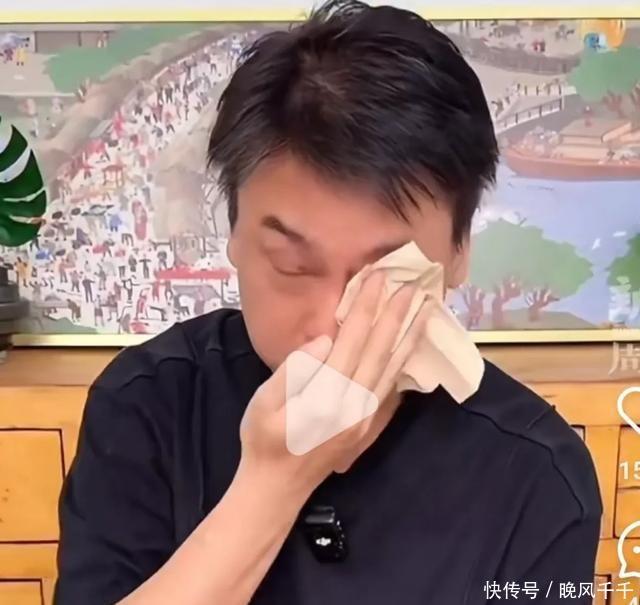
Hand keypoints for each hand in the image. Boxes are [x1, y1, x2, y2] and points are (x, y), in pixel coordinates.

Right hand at [238, 269, 427, 497]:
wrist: (278, 488)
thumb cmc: (263, 441)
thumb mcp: (263, 404)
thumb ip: (292, 370)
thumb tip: (323, 340)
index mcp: (326, 395)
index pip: (351, 340)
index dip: (365, 307)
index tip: (377, 278)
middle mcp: (354, 404)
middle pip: (380, 350)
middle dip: (395, 314)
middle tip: (412, 284)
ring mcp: (366, 416)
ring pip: (393, 368)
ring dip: (410, 335)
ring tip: (426, 308)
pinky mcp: (369, 424)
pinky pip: (392, 387)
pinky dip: (405, 362)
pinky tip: (411, 347)